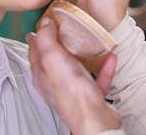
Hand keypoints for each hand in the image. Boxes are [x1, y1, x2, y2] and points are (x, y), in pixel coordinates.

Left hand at [27, 18, 120, 134]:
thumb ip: (47, 40)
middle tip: (65, 29)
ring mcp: (74, 90)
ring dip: (83, 54)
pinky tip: (110, 57)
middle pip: (55, 59)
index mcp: (43, 76)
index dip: (36, 37)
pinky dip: (103, 68)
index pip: (34, 52)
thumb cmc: (74, 95)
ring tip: (89, 41)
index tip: (41, 24)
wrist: (96, 120)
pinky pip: (97, 78)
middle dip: (59, 44)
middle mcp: (56, 84)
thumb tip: (44, 24)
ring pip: (76, 68)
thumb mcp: (54, 60)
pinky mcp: (91, 96)